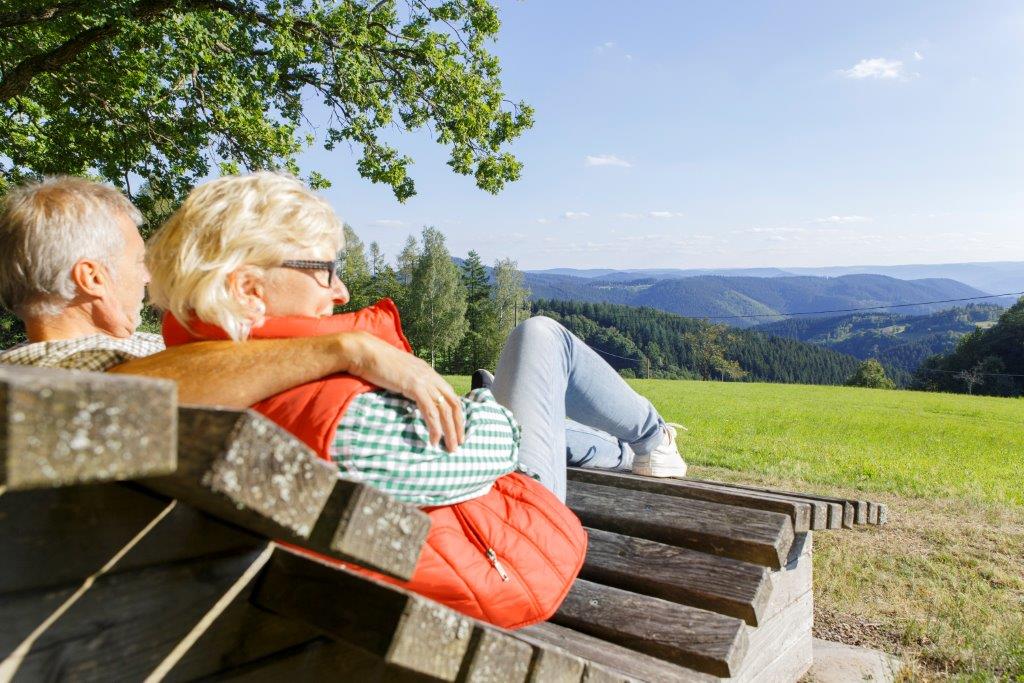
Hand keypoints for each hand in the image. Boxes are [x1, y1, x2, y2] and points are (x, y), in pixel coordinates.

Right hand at [342, 332, 465, 451]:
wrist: (364, 351)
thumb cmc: (376, 363)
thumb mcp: (399, 373)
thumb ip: (409, 382)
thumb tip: (411, 396)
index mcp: (428, 372)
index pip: (450, 395)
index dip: (456, 414)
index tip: (456, 430)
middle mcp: (430, 376)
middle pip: (453, 404)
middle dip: (458, 426)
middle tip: (458, 444)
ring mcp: (424, 380)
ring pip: (445, 410)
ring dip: (450, 431)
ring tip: (450, 448)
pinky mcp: (414, 387)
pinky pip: (430, 411)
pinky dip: (435, 428)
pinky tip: (434, 440)